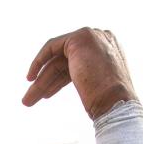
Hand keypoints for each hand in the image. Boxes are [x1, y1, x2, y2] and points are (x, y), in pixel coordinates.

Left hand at [23, 28, 137, 118]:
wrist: (116, 103)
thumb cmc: (109, 105)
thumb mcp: (98, 91)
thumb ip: (87, 81)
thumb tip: (82, 85)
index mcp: (110, 52)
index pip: (77, 64)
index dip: (58, 80)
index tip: (46, 94)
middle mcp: (103, 40)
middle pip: (65, 63)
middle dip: (46, 82)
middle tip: (30, 100)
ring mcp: (93, 37)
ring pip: (57, 60)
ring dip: (40, 81)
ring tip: (27, 101)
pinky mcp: (80, 38)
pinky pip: (52, 46)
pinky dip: (39, 61)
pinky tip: (31, 78)